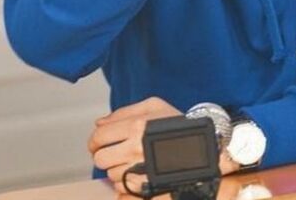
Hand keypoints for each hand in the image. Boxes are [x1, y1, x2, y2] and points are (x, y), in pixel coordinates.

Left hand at [88, 97, 242, 198]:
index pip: (99, 137)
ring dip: (116, 169)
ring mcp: (141, 167)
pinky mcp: (146, 185)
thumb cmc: (178, 123)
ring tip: (131, 160)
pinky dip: (126, 182)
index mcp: (136, 125)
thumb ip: (124, 112)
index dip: (94, 141)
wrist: (202, 144)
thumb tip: (99, 123)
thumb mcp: (154, 106)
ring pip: (110, 175)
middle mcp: (136, 147)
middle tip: (113, 152)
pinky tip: (137, 171)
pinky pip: (122, 188)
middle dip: (104, 156)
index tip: (98, 143)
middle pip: (100, 159)